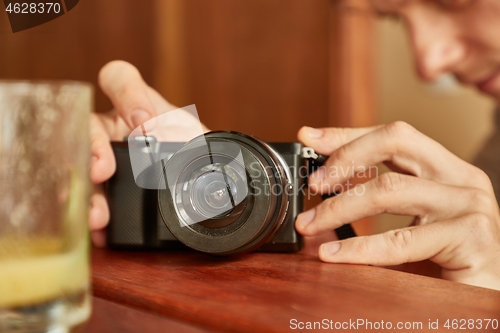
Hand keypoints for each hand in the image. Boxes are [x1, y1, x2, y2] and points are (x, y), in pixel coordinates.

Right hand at [89, 60, 206, 246]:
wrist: (203, 186)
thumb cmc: (196, 153)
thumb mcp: (199, 141)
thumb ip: (194, 140)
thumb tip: (191, 148)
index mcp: (137, 107)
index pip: (119, 79)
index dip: (126, 95)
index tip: (142, 123)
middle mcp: (114, 129)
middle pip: (89, 127)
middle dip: (94, 150)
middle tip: (103, 172)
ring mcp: (105, 159)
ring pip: (83, 166)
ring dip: (88, 191)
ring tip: (98, 215)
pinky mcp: (104, 190)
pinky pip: (89, 199)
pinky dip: (94, 217)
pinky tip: (100, 232)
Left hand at [295, 122, 499, 289]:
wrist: (489, 297)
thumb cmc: (444, 261)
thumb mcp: (407, 220)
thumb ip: (375, 200)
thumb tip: (320, 190)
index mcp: (445, 169)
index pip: (393, 136)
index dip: (348, 134)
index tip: (309, 137)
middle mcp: (460, 177)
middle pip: (395, 141)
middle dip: (344, 158)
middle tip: (312, 184)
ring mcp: (468, 204)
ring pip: (388, 189)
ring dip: (338, 208)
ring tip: (309, 223)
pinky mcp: (470, 237)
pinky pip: (399, 240)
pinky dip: (359, 248)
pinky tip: (332, 254)